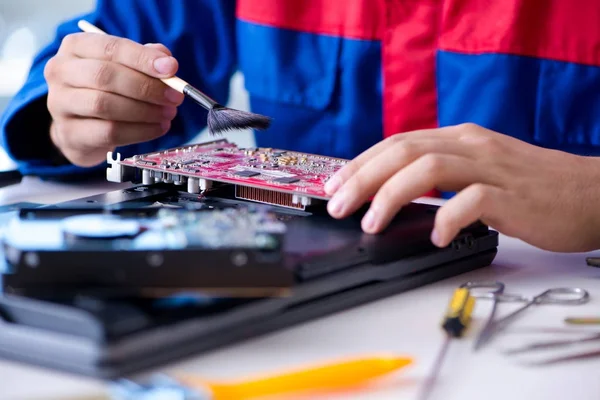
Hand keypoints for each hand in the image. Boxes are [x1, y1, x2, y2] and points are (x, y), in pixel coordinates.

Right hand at [44, 32, 184, 166]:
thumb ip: (144, 59)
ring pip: (105, 105)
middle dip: (146, 87)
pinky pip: (109, 132)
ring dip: (145, 111)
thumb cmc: (106, 91)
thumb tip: (166, 59)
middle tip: (174, 97)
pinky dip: (140, 131)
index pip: (110, 48)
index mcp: (75, 47)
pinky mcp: (70, 133)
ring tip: (168, 114)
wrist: (81, 130)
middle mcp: (61, 72)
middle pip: (105, 76)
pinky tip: (157, 128)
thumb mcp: (124, 68)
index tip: (171, 68)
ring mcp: (60, 104)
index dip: (142, 58)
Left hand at [324, 123, 599, 251]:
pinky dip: (448, 219)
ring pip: (429, 168)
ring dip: (392, 196)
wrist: (590, 193)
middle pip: (404, 151)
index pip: (398, 143)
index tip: (335, 186)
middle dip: (363, 178)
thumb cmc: (530, 187)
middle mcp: (472, 146)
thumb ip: (439, 174)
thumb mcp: (477, 169)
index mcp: (459, 138)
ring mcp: (493, 169)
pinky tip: (436, 238)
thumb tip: (390, 192)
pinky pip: (474, 202)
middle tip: (338, 206)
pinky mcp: (513, 197)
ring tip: (371, 224)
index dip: (361, 163)